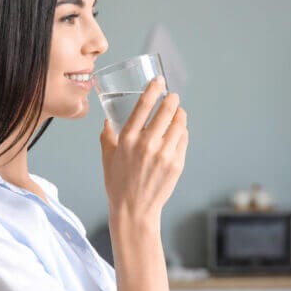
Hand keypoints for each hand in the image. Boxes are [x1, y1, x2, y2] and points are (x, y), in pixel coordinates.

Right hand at [100, 77, 188, 219]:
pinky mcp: (177, 164)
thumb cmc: (118, 184)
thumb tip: (107, 121)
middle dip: (171, 99)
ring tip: (178, 112)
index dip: (153, 89)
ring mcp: (164, 154)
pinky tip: (178, 131)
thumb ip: (107, 137)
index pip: (144, 105)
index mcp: (128, 139)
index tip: (158, 80)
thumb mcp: (107, 158)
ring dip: (180, 114)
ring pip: (179, 123)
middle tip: (172, 96)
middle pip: (166, 110)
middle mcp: (147, 144)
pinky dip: (182, 132)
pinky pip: (184, 139)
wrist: (134, 210)